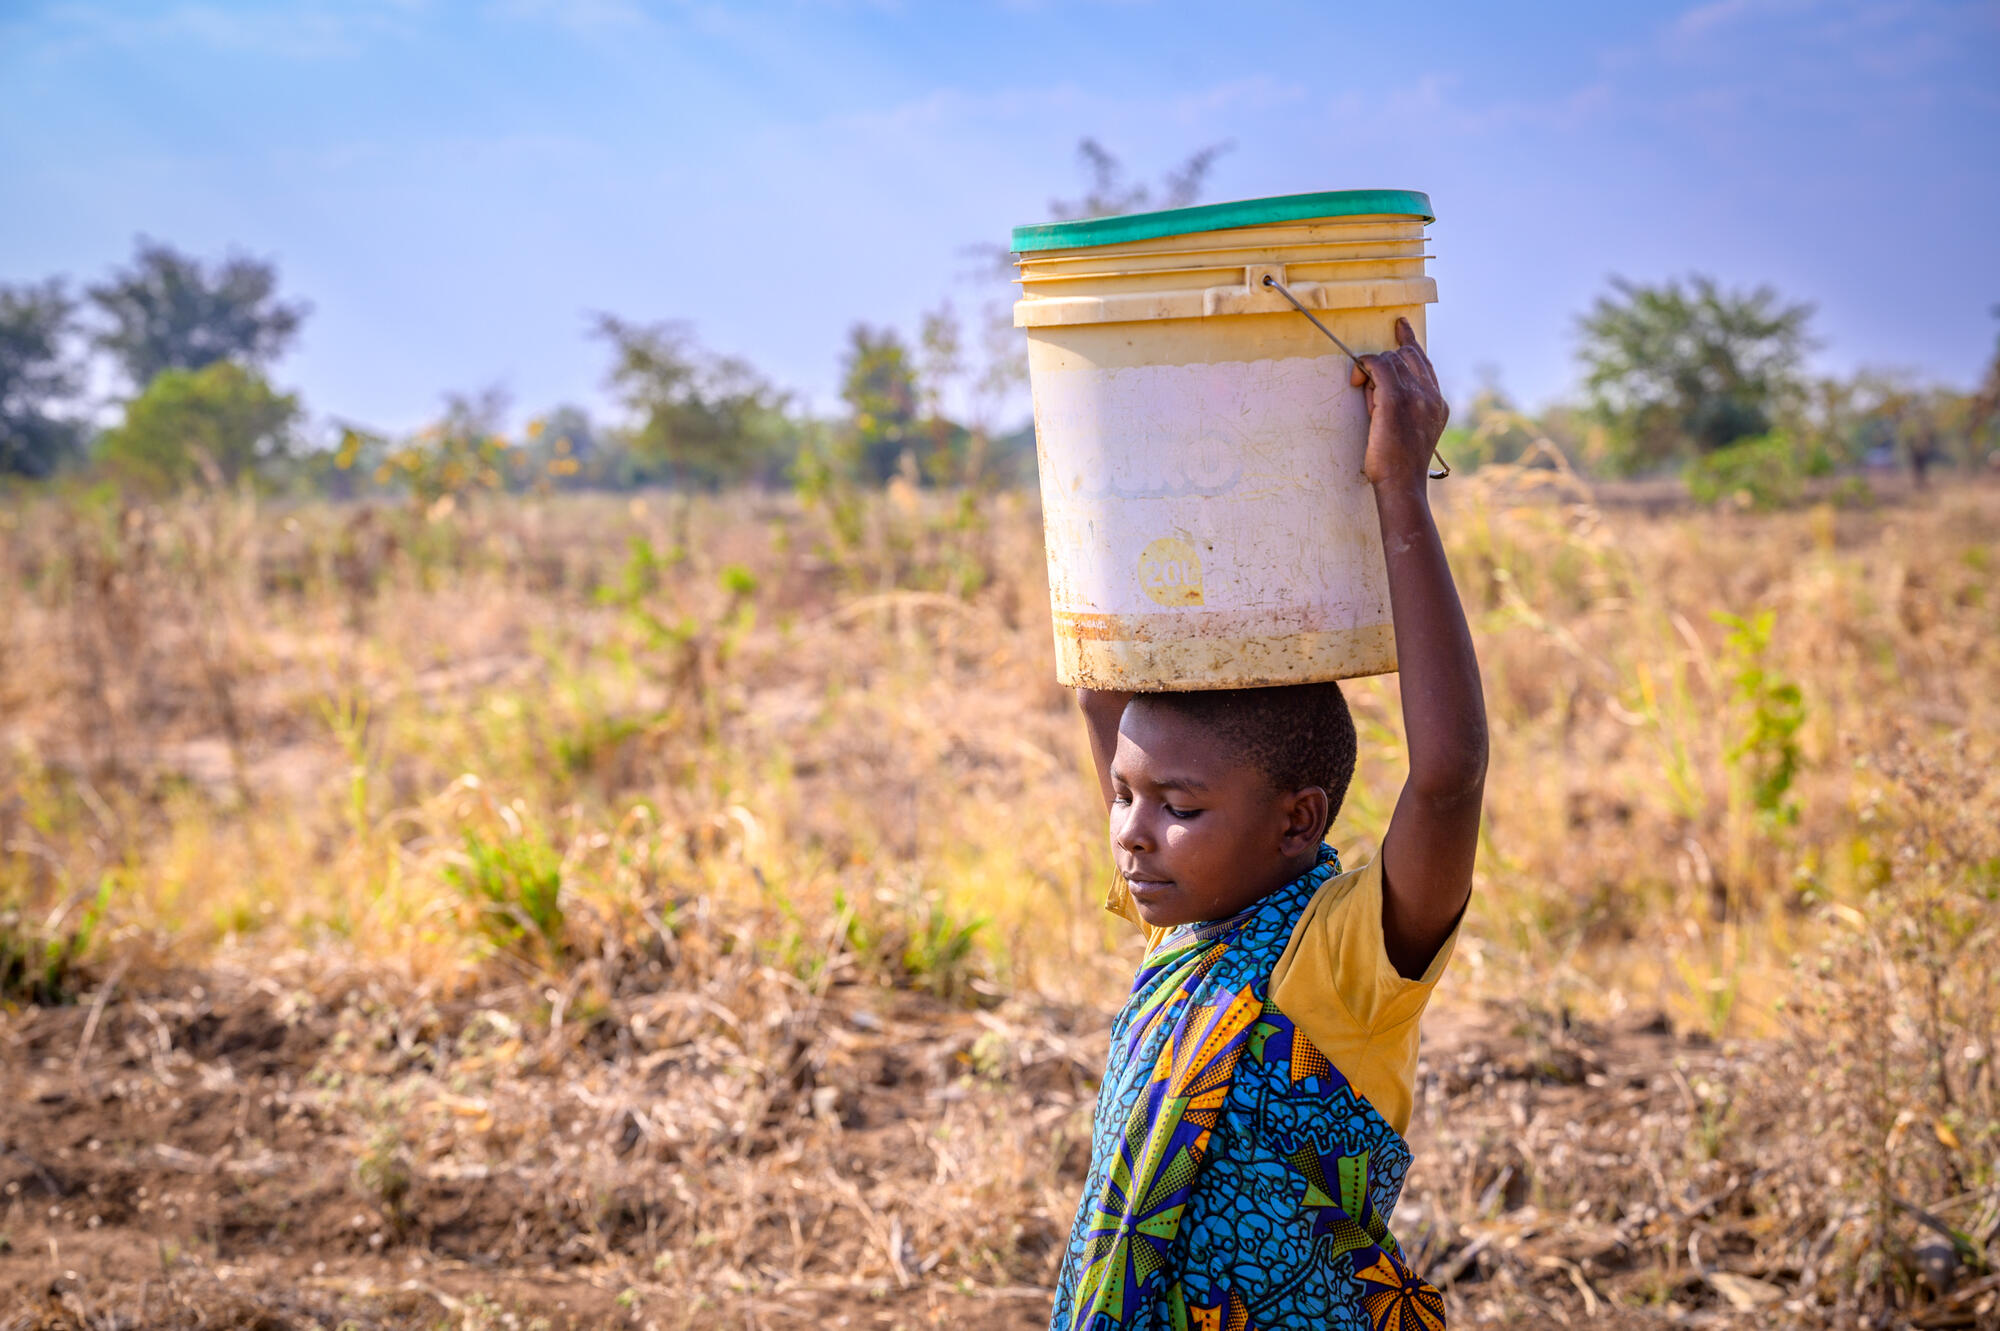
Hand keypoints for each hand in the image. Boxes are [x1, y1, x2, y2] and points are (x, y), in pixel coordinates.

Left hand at [1351, 317, 1448, 490]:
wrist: (1401, 484)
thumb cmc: (1398, 465)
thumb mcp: (1411, 432)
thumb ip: (1405, 406)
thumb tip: (1376, 385)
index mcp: (1438, 404)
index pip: (1424, 362)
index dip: (1409, 342)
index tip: (1401, 326)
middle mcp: (1431, 395)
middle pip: (1407, 356)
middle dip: (1385, 362)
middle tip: (1367, 384)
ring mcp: (1416, 395)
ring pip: (1391, 360)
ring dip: (1373, 372)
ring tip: (1365, 396)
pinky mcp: (1396, 399)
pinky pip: (1378, 366)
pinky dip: (1365, 366)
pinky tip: (1357, 377)